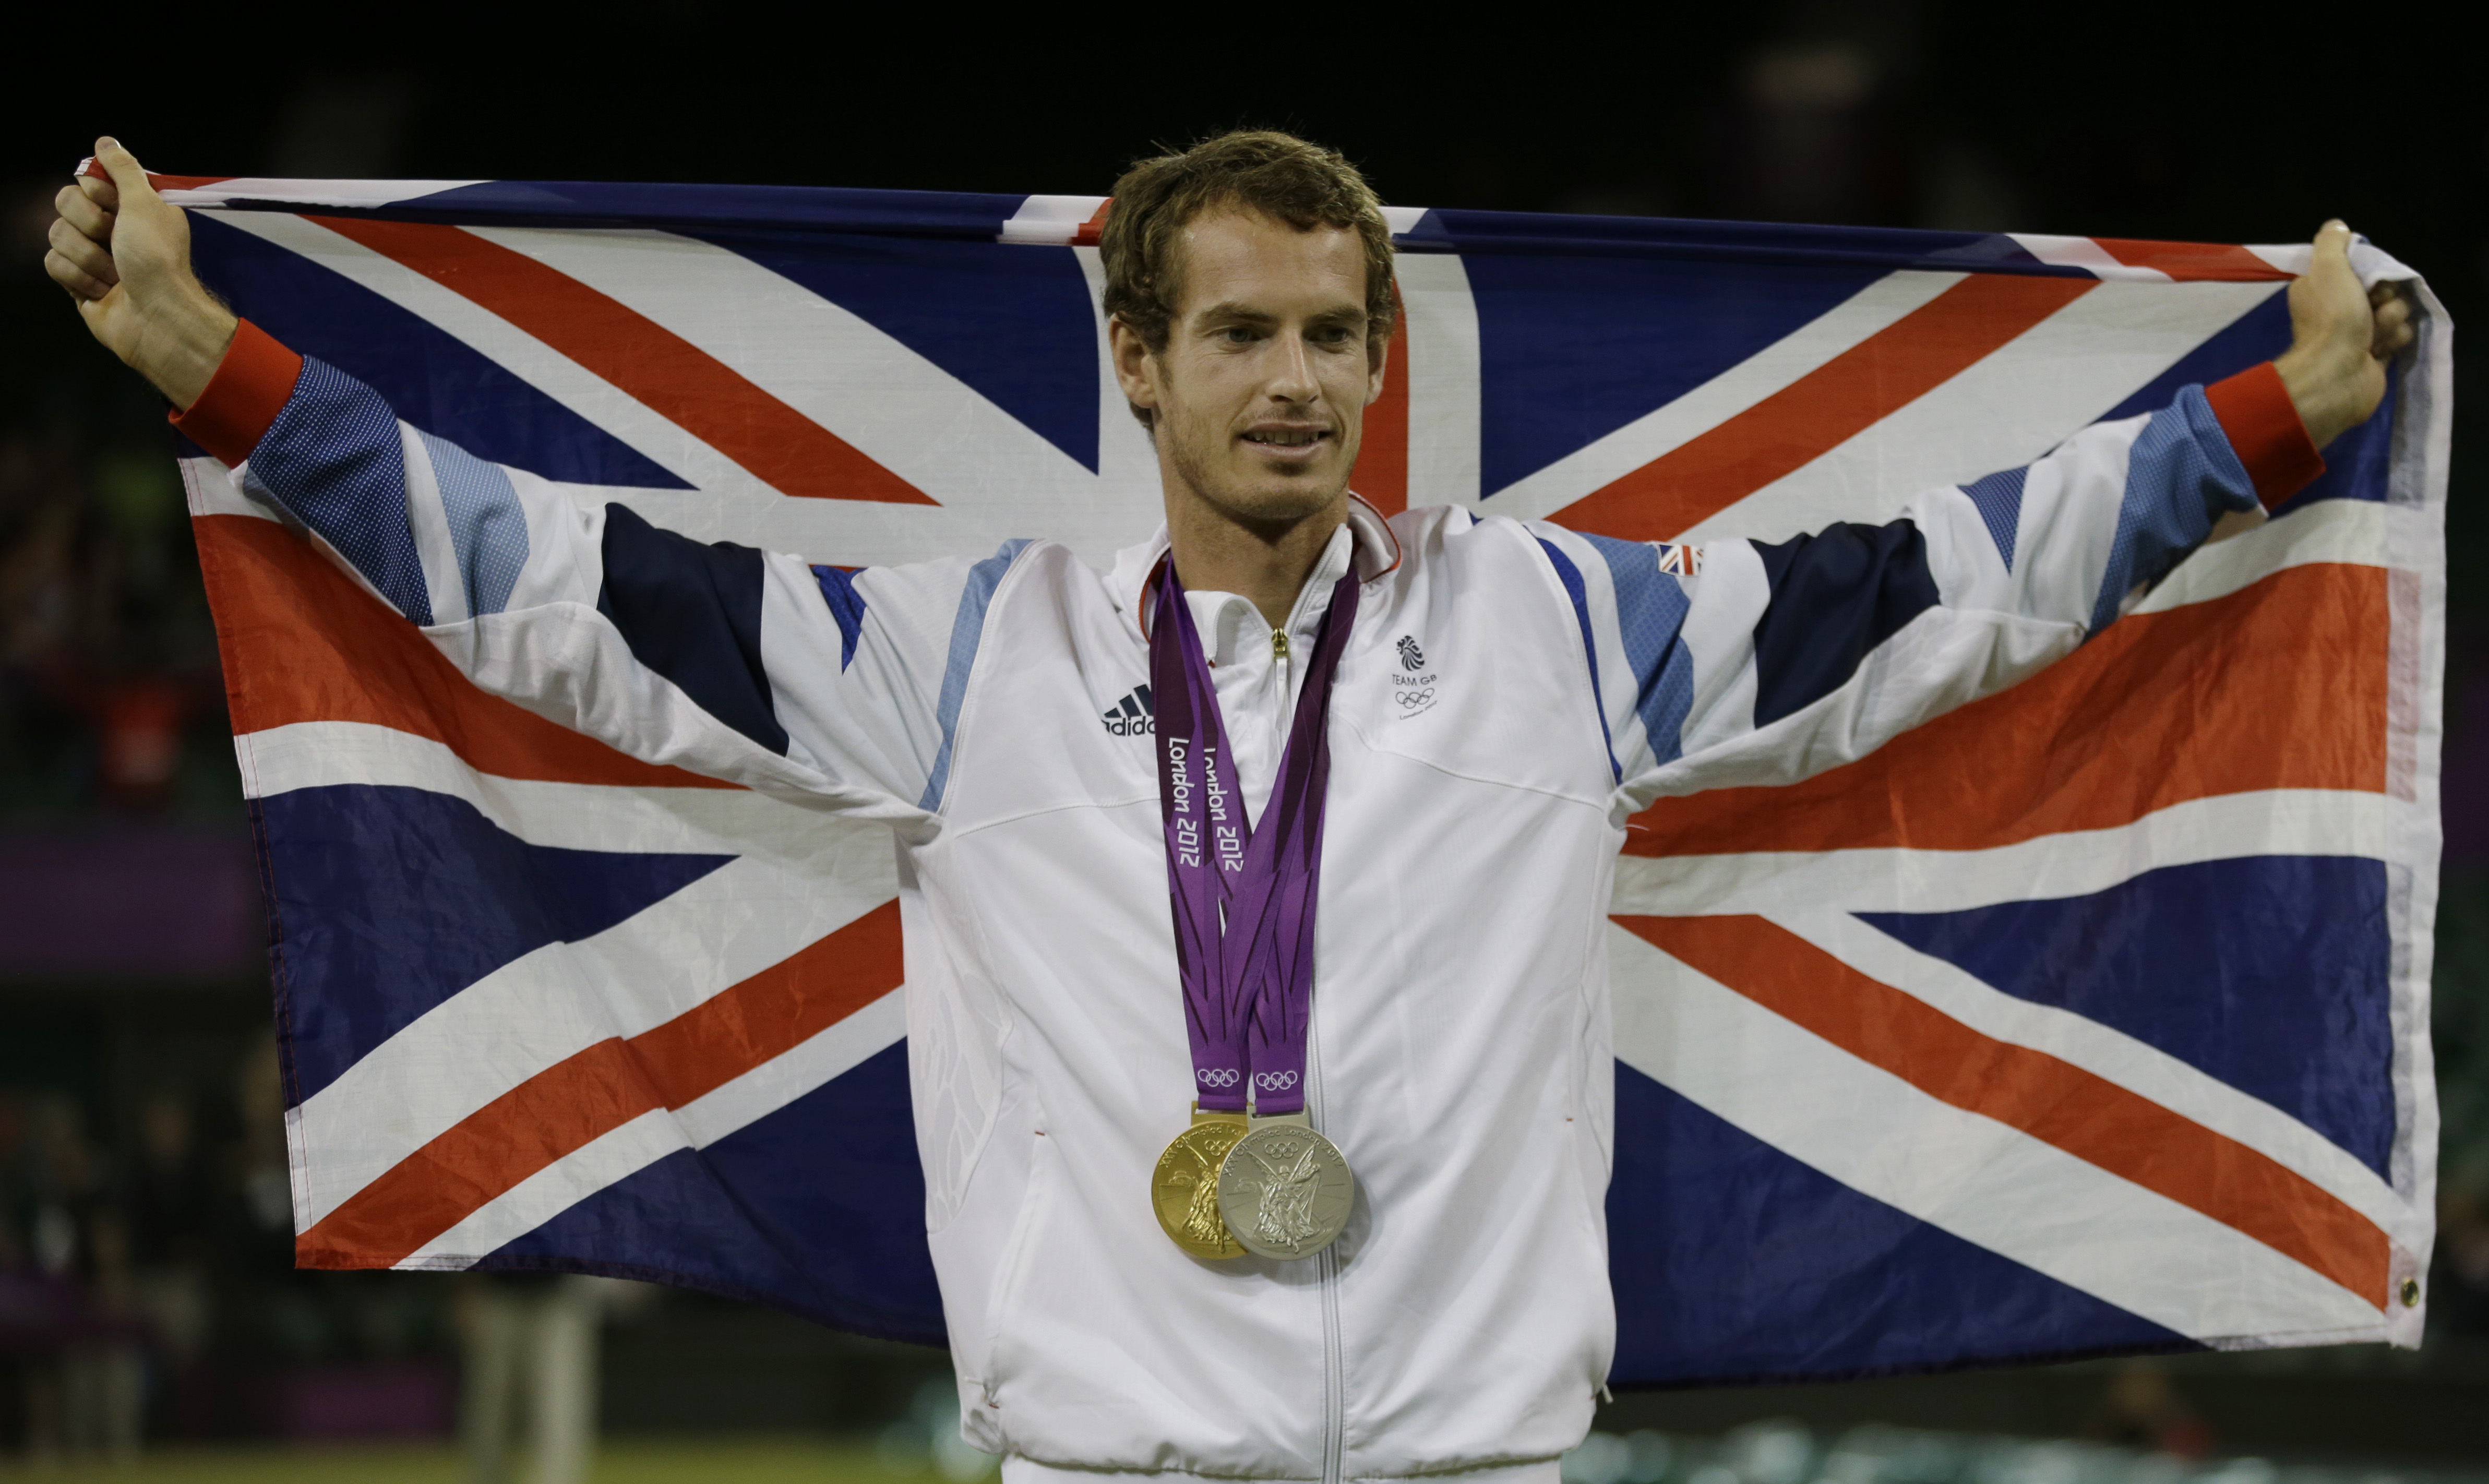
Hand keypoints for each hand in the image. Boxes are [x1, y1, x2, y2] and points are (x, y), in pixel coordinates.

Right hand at [44, 137, 236, 409]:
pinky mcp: (78, 281)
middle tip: (115, 242)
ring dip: (88, 257)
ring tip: (115, 275)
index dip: (97, 193)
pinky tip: (101, 291)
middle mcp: (110, 228)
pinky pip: (53, 263)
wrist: (157, 317)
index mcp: (130, 207)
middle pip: (64, 203)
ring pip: (56, 234)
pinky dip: (78, 278)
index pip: (86, 180)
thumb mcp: (146, 203)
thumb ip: (124, 169)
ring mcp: (92, 255)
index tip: (116, 208)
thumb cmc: (157, 259)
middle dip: (89, 224)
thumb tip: (106, 141)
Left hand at [2273, 220, 2416, 450]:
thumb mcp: (2328, 269)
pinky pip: (2400, 334)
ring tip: (2371, 336)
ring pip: (2395, 310)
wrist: (2337, 375)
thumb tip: (2337, 226)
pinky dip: (2393, 339)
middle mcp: (2337, 308)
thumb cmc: (2333, 319)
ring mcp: (2358, 332)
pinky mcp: (2375, 353)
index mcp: (2321, 287)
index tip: (2366, 281)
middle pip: (2383, 287)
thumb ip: (2331, 243)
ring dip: (2389, 320)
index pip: (2361, 266)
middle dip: (2384, 298)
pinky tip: (2378, 350)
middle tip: (2370, 310)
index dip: (2371, 271)